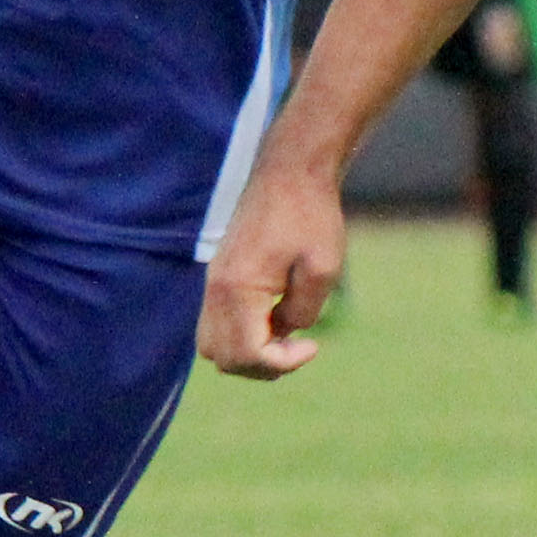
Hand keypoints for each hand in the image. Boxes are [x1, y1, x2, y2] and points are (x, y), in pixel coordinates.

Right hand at [200, 156, 347, 378]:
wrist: (290, 171)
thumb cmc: (311, 216)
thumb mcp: (323, 270)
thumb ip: (302, 313)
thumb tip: (284, 333)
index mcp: (238, 288)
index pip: (246, 354)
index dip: (281, 364)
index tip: (312, 347)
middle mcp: (216, 288)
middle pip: (222, 357)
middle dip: (260, 365)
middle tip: (297, 348)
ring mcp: (213, 281)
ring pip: (213, 344)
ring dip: (247, 352)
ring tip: (284, 337)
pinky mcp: (219, 275)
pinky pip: (217, 323)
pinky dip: (241, 334)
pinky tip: (275, 318)